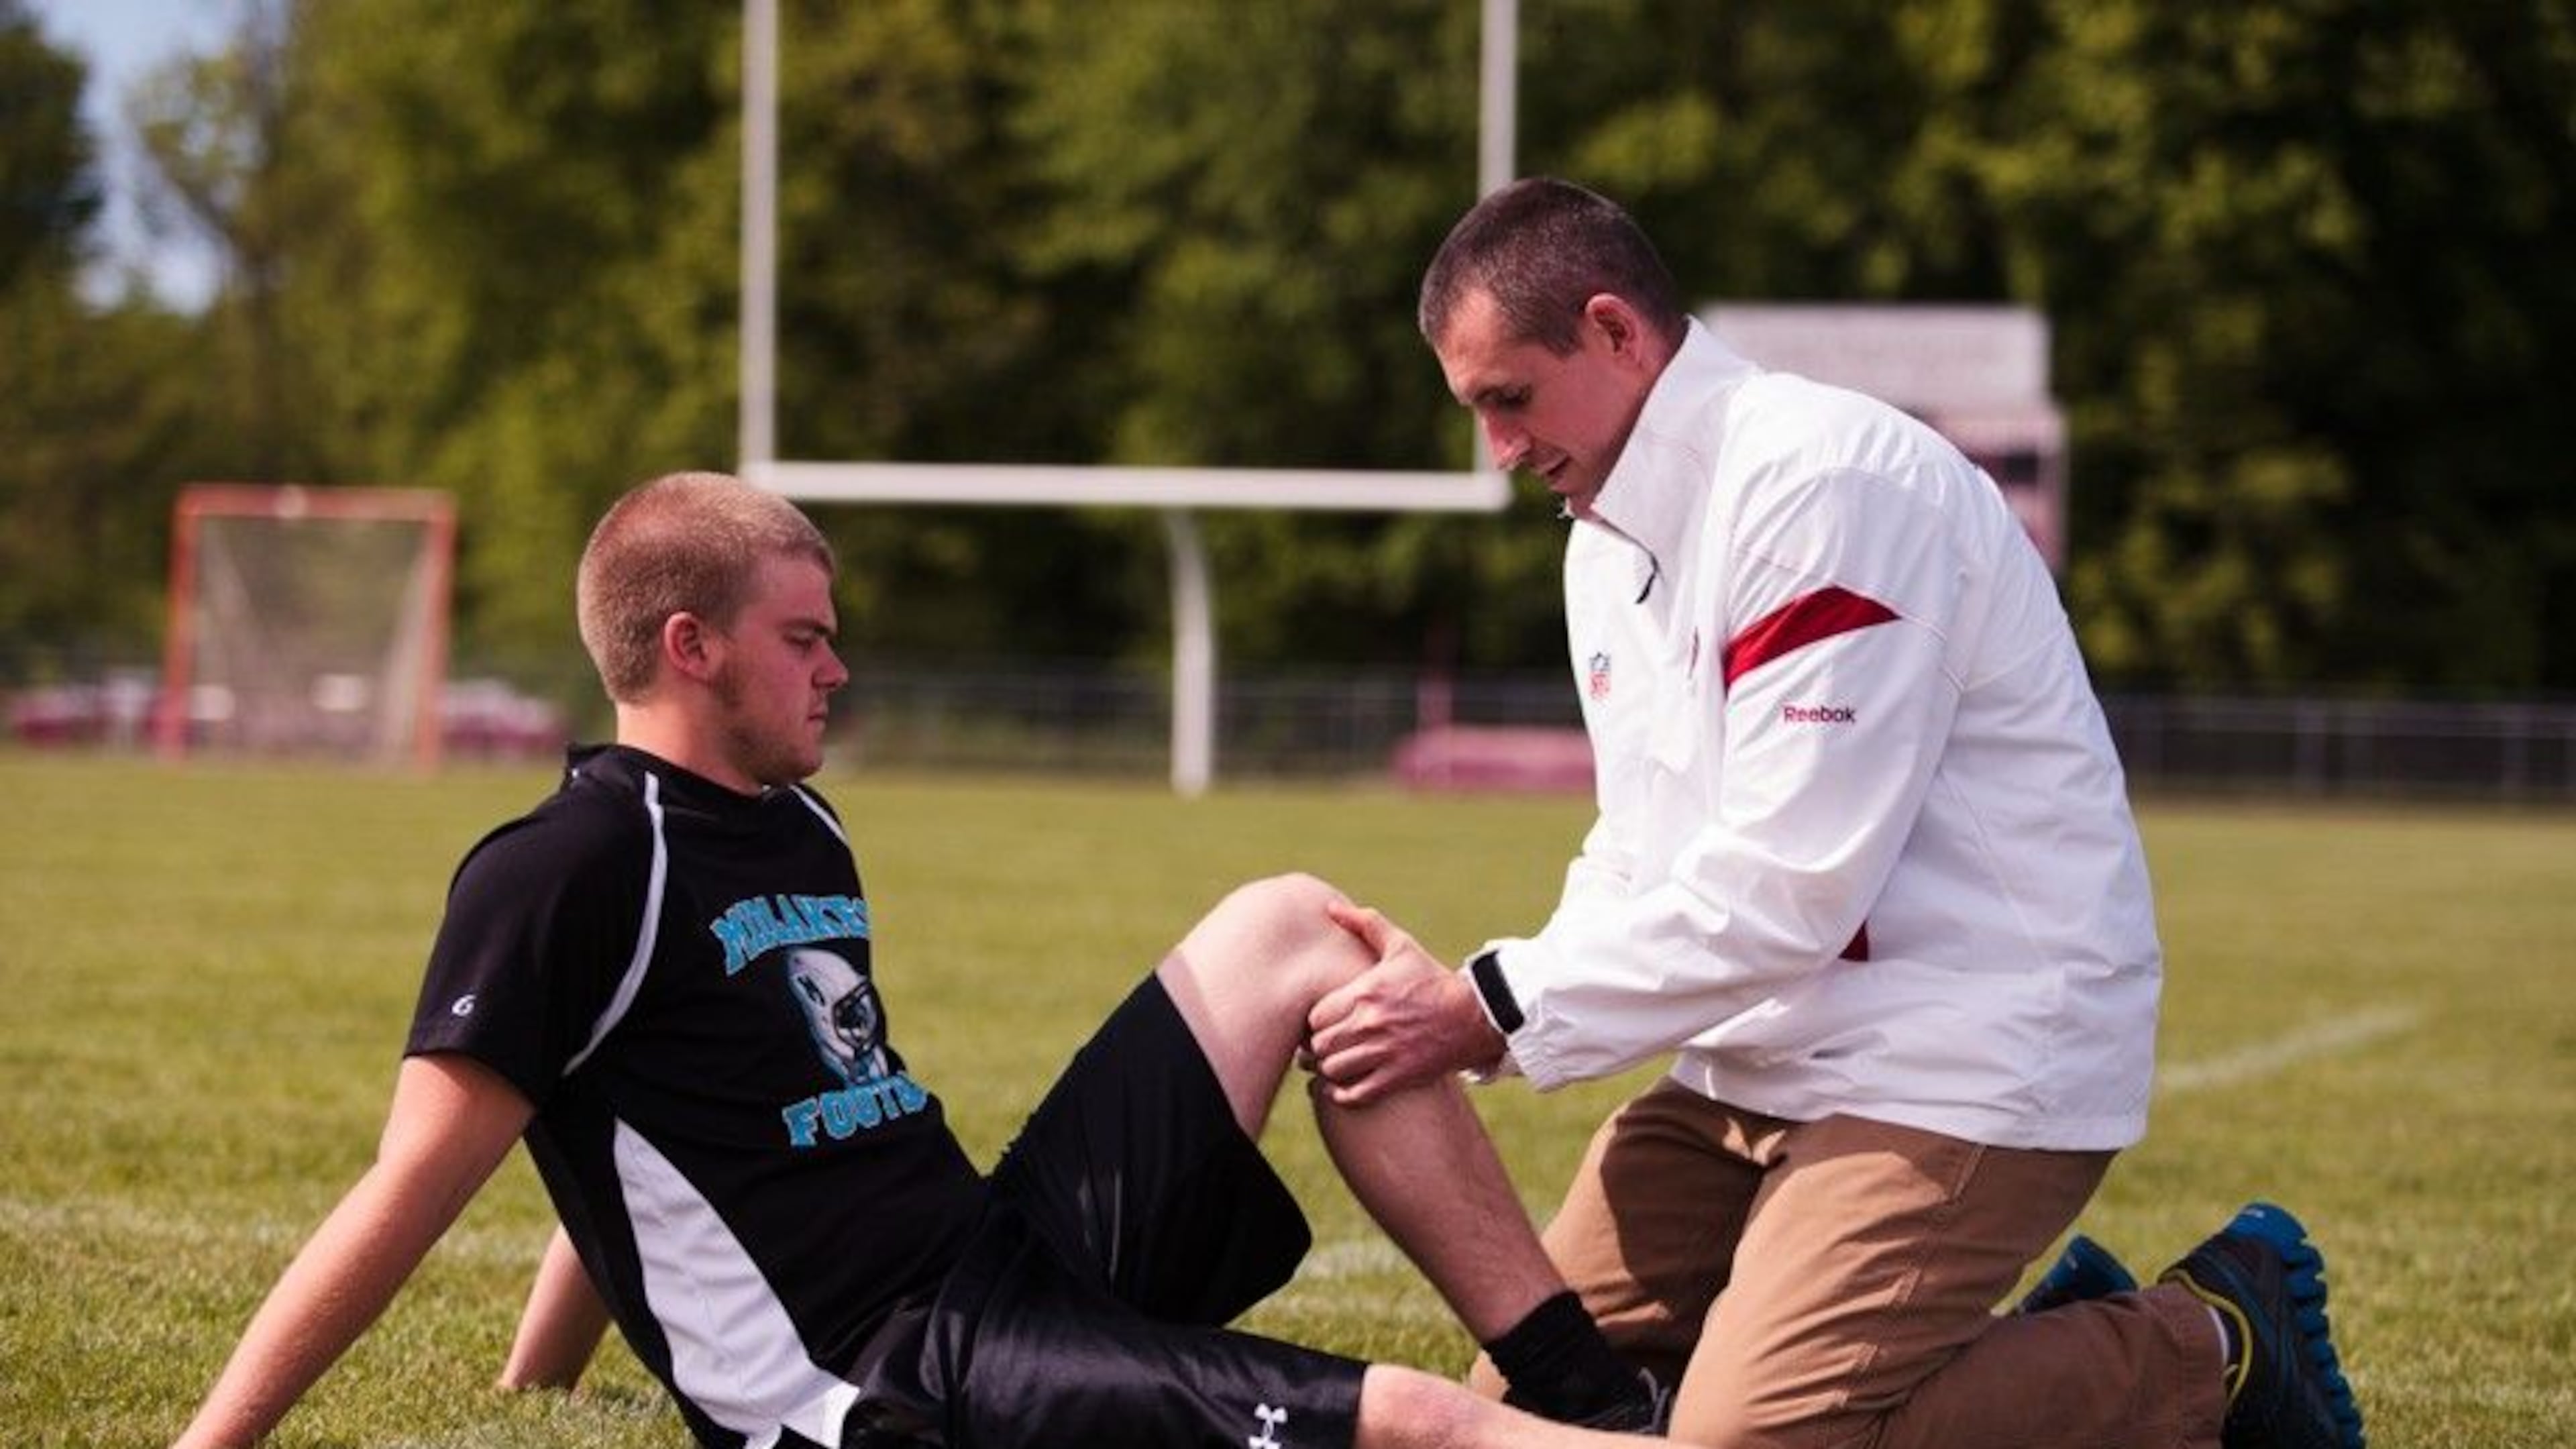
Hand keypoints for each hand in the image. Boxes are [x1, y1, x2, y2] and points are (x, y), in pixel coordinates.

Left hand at [1305, 901, 1506, 1105]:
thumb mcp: (1400, 946)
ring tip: (1336, 1063)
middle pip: (1319, 1045)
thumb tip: (1330, 907)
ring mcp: (1384, 1053)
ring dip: (1330, 1069)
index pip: (1314, 1016)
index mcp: (1365, 993)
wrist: (1474, 1015)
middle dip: (1319, 1046)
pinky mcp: (1397, 1077)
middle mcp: (1370, 1024)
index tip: (1323, 1022)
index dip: (1315, 1021)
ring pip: (1332, 1070)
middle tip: (1326, 1045)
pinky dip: (1342, 1093)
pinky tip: (1344, 1086)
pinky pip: (1354, 1094)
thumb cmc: (1432, 979)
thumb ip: (1365, 924)